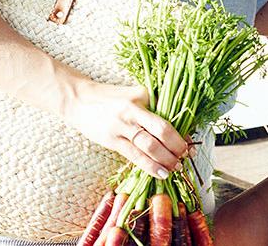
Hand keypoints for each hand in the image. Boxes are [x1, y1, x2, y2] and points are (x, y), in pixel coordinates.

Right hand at [63, 80, 188, 178]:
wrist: (78, 99)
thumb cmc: (110, 97)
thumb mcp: (134, 95)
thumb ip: (153, 107)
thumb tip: (177, 127)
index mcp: (140, 99)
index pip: (164, 118)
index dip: (179, 134)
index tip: (189, 143)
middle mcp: (131, 113)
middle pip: (159, 133)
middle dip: (176, 148)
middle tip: (185, 157)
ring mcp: (120, 128)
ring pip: (148, 147)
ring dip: (165, 160)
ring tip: (175, 169)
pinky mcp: (111, 141)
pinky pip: (134, 156)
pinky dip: (149, 166)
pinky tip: (160, 172)